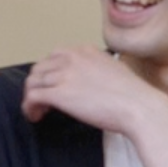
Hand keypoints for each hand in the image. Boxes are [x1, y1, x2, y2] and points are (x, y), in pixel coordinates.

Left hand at [20, 46, 167, 138]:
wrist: (139, 106)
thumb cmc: (133, 95)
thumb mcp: (114, 69)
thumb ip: (98, 69)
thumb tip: (91, 81)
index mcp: (85, 50)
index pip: (55, 56)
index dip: (50, 73)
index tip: (53, 86)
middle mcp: (72, 58)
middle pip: (40, 68)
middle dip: (38, 84)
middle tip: (43, 101)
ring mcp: (64, 74)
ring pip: (33, 82)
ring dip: (31, 97)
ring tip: (38, 111)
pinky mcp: (59, 93)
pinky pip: (32, 96)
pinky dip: (28, 107)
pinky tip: (35, 116)